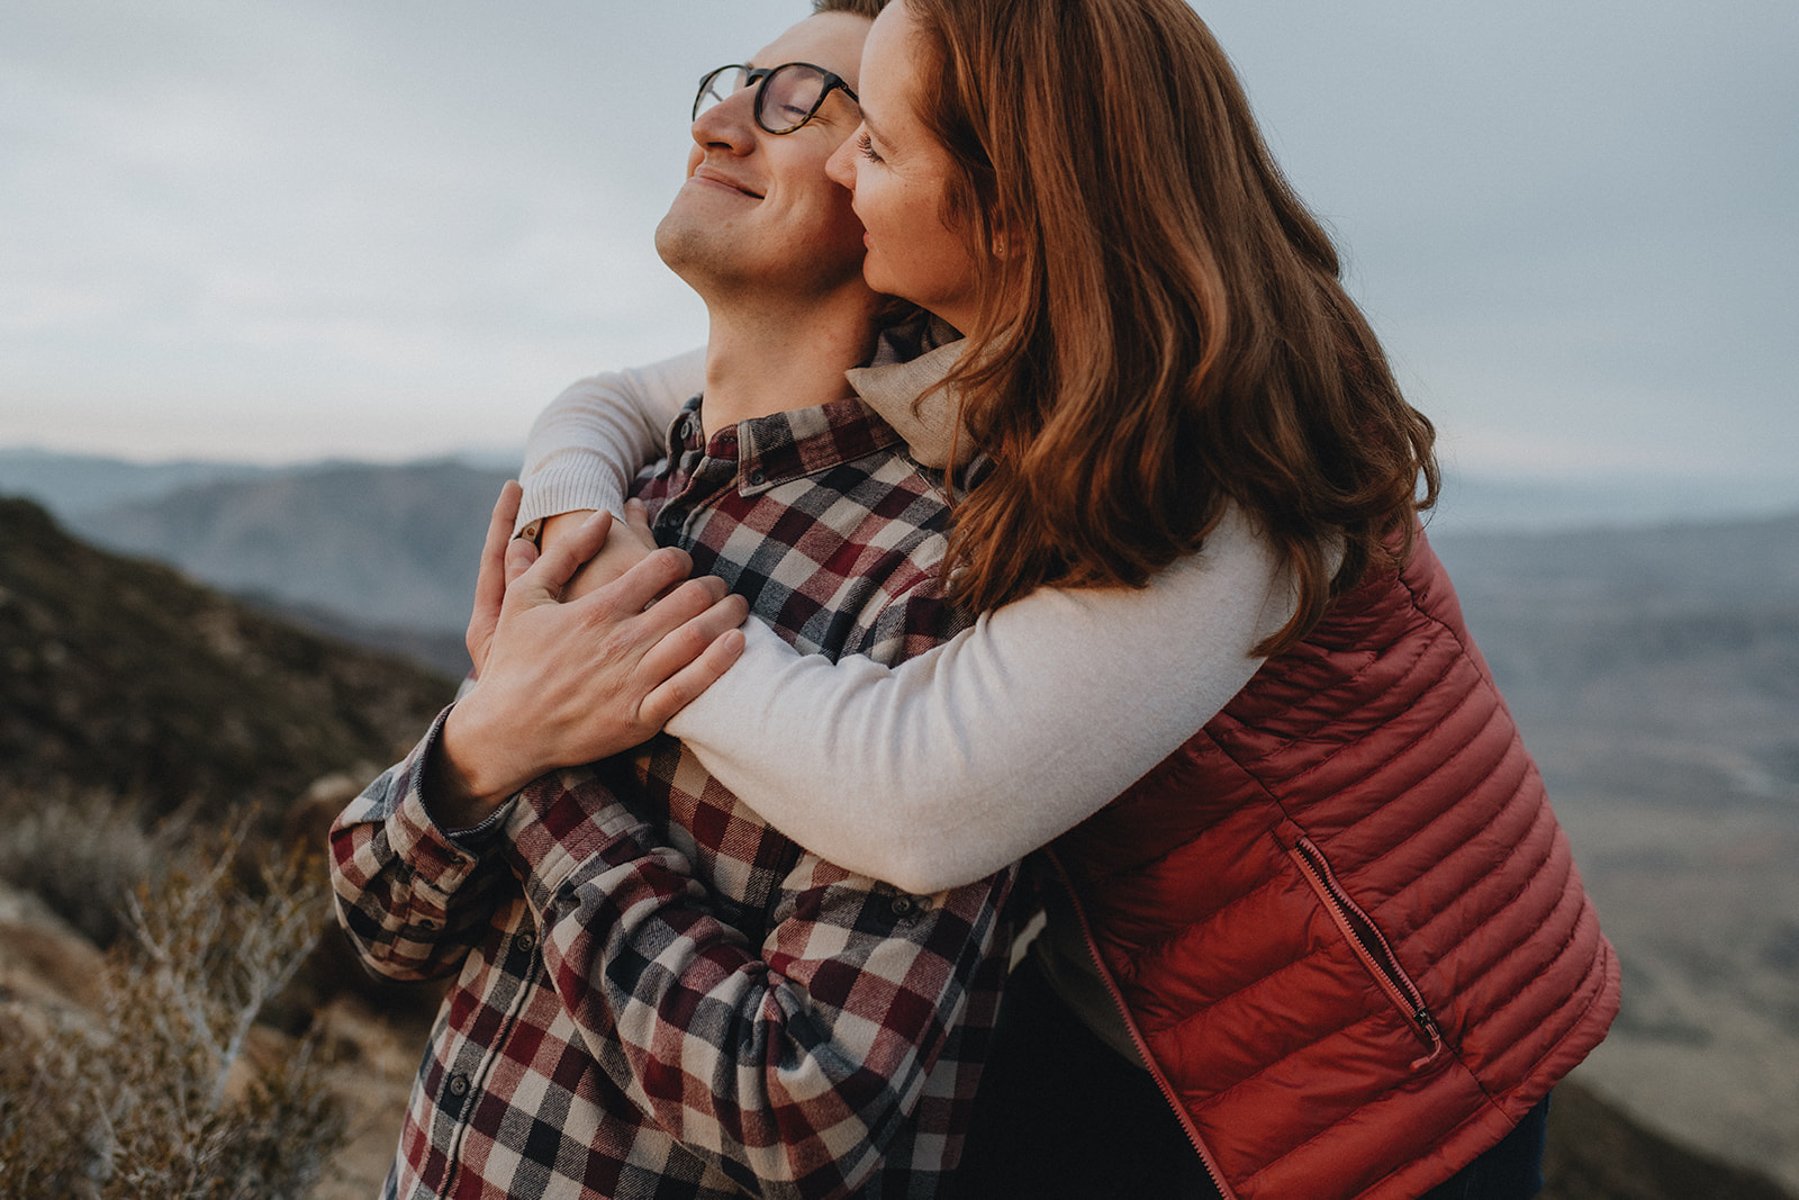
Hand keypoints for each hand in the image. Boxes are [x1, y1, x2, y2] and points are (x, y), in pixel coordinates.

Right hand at [431, 485, 748, 828]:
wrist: (508, 730)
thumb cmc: (516, 660)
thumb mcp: (526, 598)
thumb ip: (565, 553)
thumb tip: (601, 515)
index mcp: (598, 609)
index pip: (659, 568)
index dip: (680, 559)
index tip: (683, 563)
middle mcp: (621, 642)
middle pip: (689, 600)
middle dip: (713, 586)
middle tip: (720, 584)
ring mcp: (634, 681)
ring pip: (697, 638)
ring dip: (727, 616)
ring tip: (738, 606)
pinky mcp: (641, 717)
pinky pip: (691, 687)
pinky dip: (720, 663)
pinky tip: (737, 644)